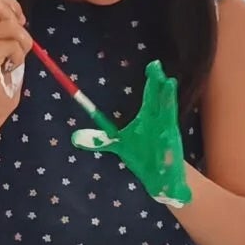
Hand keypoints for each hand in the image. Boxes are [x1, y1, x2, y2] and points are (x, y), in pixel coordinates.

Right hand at [0, 0, 30, 132]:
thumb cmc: (2, 77)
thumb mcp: (7, 45)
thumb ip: (7, 26)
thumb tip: (16, 10)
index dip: (14, 8)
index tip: (19, 27)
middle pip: (1, 5)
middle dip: (19, 26)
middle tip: (16, 47)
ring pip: (11, 26)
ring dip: (22, 45)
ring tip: (12, 60)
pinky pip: (12, 45)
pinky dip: (18, 58)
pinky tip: (8, 68)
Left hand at [71, 60, 189, 204]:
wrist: (162, 179)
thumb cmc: (144, 156)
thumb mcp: (119, 146)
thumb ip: (99, 140)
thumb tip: (74, 137)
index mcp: (149, 117)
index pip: (151, 95)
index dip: (152, 81)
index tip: (152, 65)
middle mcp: (160, 122)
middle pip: (160, 98)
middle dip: (159, 83)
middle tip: (157, 65)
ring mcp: (166, 135)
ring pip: (168, 114)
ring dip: (168, 99)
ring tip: (170, 82)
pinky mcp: (169, 152)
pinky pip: (168, 143)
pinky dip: (168, 135)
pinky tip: (168, 129)